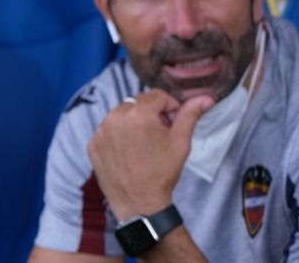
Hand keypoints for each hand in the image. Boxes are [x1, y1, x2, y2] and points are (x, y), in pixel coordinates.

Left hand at [87, 89, 212, 218]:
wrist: (140, 202)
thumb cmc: (162, 172)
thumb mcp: (181, 142)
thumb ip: (190, 115)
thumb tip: (206, 98)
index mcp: (139, 114)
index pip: (156, 96)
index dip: (169, 107)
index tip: (173, 121)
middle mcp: (115, 117)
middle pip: (137, 104)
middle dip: (150, 114)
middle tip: (159, 135)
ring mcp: (100, 131)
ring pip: (120, 115)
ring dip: (132, 123)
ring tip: (143, 145)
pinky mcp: (92, 143)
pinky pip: (107, 131)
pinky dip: (117, 136)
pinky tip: (128, 153)